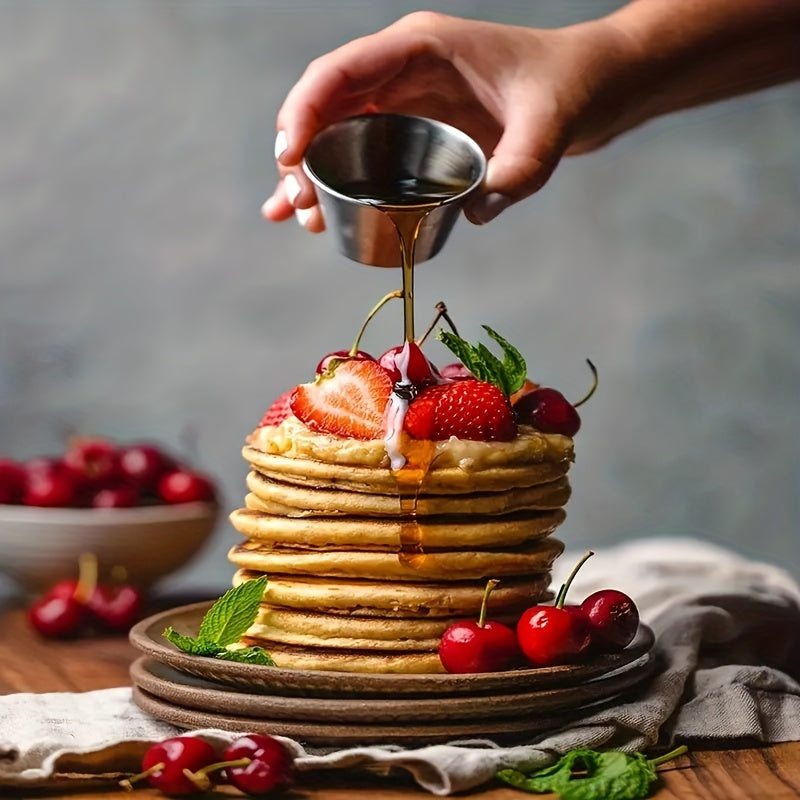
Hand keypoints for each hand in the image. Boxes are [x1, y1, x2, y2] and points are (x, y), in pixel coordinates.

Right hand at [261, 11, 633, 230]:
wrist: (588, 86)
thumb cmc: (567, 87)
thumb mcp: (551, 125)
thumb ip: (520, 169)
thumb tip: (474, 213)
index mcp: (420, 50)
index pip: (341, 72)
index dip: (304, 111)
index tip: (290, 159)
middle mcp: (400, 71)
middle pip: (326, 106)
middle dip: (300, 153)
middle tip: (297, 205)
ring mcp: (403, 100)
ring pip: (335, 132)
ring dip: (309, 173)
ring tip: (295, 218)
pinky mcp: (413, 129)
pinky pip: (360, 152)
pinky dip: (335, 181)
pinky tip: (317, 216)